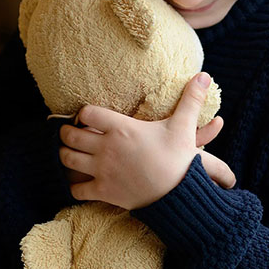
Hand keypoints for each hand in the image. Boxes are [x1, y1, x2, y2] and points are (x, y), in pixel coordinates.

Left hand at [64, 115, 233, 186]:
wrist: (178, 194)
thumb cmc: (179, 158)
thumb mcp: (183, 126)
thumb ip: (190, 99)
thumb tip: (204, 75)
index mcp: (121, 128)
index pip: (87, 113)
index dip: (84, 113)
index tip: (87, 116)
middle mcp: (106, 148)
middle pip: (70, 136)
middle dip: (66, 133)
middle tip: (68, 132)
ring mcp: (102, 170)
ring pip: (67, 159)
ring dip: (65, 155)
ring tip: (68, 152)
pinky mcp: (103, 191)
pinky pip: (76, 188)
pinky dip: (74, 185)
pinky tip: (79, 182)